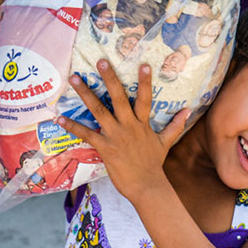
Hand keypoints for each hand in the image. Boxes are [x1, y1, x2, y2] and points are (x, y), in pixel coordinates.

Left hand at [55, 59, 189, 200]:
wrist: (147, 186)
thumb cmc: (154, 165)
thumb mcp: (166, 142)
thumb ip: (175, 125)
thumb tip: (188, 110)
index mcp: (142, 124)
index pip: (145, 98)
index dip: (145, 81)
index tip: (143, 64)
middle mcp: (129, 126)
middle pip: (118, 97)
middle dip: (109, 78)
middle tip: (100, 61)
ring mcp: (116, 136)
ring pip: (99, 110)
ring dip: (85, 94)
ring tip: (75, 79)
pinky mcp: (105, 147)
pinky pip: (86, 134)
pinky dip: (72, 126)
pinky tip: (59, 118)